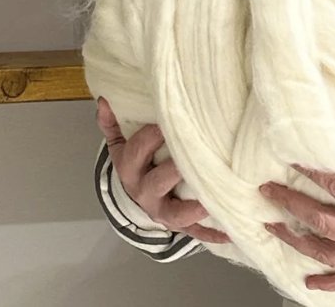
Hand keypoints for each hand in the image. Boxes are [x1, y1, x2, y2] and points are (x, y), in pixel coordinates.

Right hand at [97, 97, 229, 243]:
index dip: (151, 136)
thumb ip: (112, 123)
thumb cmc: (135, 166)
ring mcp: (162, 211)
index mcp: (129, 169)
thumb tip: (104, 100)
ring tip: (212, 197)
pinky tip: (229, 233)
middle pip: (157, 181)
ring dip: (194, 207)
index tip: (168, 121)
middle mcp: (143, 192)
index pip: (137, 151)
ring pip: (176, 212)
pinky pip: (195, 232)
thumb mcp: (120, 145)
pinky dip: (212, 234)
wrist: (135, 201)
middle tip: (192, 157)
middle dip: (174, 169)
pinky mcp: (178, 225)